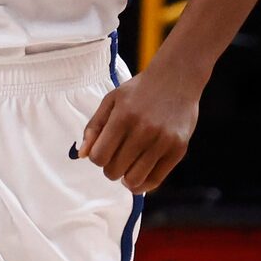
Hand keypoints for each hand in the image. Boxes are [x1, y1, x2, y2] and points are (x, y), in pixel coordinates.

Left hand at [79, 59, 200, 192]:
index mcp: (123, 117)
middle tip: (117, 156)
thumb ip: (94, 127)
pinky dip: (143, 183)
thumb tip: (82, 155)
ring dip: (126, 177)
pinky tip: (140, 173)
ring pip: (134, 180)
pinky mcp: (178, 149)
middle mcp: (143, 130)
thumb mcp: (111, 100)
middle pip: (114, 171)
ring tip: (129, 166)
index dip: (97, 157)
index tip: (104, 150)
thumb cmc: (139, 90)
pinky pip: (155, 181)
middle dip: (110, 167)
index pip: (98, 157)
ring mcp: (163, 141)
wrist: (177, 78)